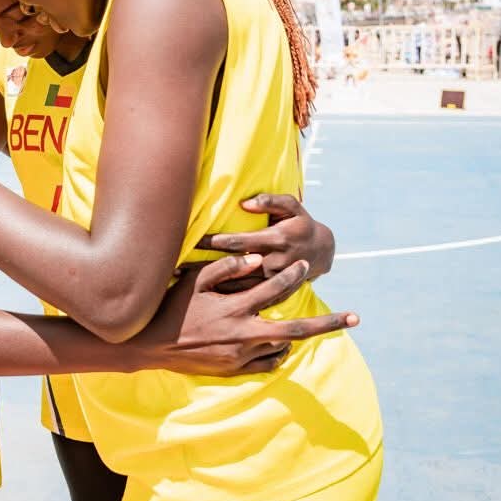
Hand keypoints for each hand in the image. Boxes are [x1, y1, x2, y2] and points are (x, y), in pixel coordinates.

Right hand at [133, 254, 357, 375]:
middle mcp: (244, 334)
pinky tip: (283, 345)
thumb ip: (226, 268)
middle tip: (355, 317)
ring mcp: (241, 355)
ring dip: (296, 332)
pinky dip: (279, 352)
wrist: (152, 347)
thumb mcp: (194, 280)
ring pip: (282, 343)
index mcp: (236, 308)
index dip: (293, 275)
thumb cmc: (172, 307)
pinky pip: (268, 363)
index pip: (274, 288)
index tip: (305, 266)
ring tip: (311, 324)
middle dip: (328, 322)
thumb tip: (256, 260)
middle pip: (296, 328)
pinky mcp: (235, 369)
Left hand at [195, 194, 334, 286]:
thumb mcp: (292, 207)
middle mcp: (274, 262)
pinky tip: (204, 299)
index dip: (214, 241)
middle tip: (178, 266)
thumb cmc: (300, 224)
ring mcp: (275, 281)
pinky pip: (249, 298)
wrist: (323, 252)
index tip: (192, 241)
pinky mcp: (276, 294)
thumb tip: (245, 202)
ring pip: (239, 285)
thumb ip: (271, 201)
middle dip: (206, 266)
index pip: (238, 241)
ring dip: (212, 286)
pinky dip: (227, 298)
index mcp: (276, 240)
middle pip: (233, 266)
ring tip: (183, 283)